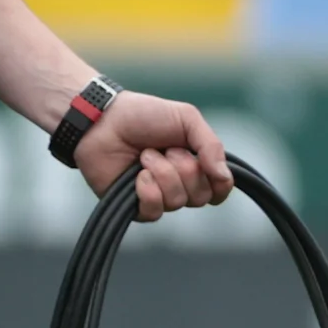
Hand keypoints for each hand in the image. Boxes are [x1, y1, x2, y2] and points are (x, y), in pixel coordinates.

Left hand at [73, 90, 234, 220]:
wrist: (103, 121)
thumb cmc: (144, 115)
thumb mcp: (187, 118)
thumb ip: (211, 146)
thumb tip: (224, 177)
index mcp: (196, 164)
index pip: (220, 190)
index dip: (219, 183)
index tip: (205, 162)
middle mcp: (180, 184)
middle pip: (201, 197)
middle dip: (185, 169)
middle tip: (166, 149)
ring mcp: (158, 197)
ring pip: (177, 202)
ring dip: (162, 173)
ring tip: (145, 155)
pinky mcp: (136, 207)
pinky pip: (155, 211)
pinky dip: (147, 190)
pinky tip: (137, 175)